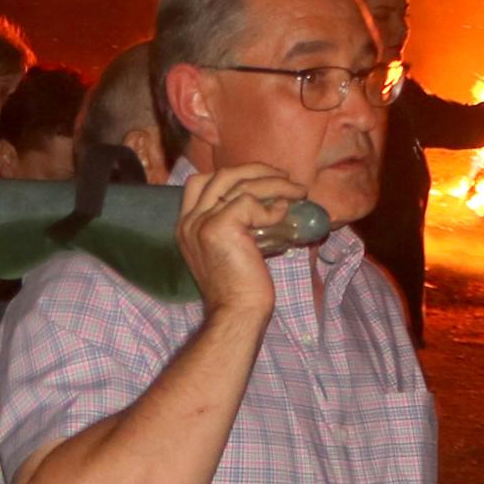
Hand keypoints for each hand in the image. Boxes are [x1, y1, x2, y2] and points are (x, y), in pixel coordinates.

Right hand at [177, 164, 293, 321]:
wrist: (236, 313)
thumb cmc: (239, 288)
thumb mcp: (229, 250)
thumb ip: (235, 225)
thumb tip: (270, 203)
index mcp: (186, 225)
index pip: (199, 182)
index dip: (231, 174)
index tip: (258, 178)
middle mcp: (189, 220)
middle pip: (221, 175)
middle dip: (256, 170)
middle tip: (284, 176)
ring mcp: (202, 222)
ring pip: (240, 184)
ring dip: (274, 183)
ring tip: (297, 190)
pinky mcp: (220, 227)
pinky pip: (251, 203)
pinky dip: (272, 207)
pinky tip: (285, 214)